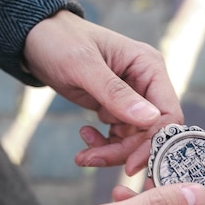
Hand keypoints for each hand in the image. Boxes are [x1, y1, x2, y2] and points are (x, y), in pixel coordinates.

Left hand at [23, 10, 182, 174]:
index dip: (154, 142)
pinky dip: (103, 145)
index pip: (168, 114)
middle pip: (150, 133)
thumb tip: (150, 119)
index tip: (130, 165)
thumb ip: (116, 93)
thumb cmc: (60, 41)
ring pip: (134, 140)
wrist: (36, 39)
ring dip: (110, 151)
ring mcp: (133, 99)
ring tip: (83, 154)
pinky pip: (120, 138)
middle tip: (92, 159)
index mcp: (149, 67)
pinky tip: (85, 135)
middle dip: (124, 151)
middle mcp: (147, 84)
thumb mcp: (84, 66)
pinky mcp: (117, 110)